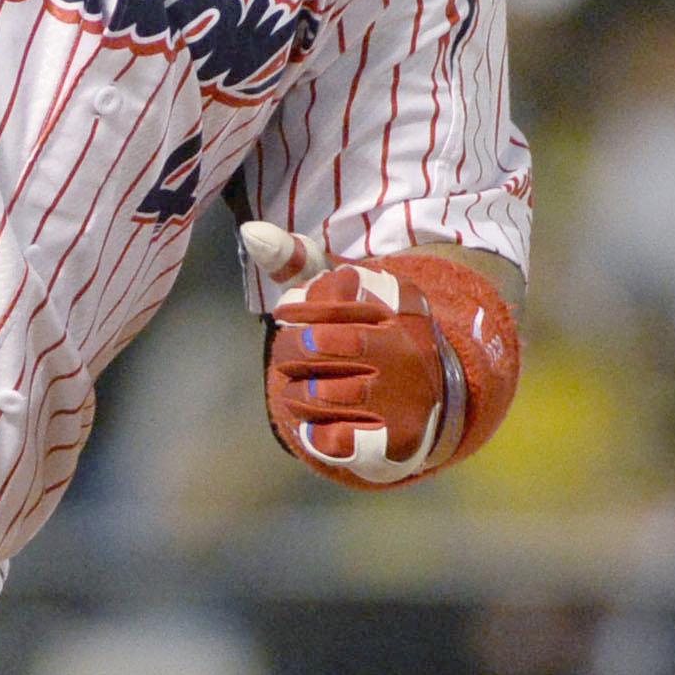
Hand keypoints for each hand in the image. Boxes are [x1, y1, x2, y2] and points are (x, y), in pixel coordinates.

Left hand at [241, 223, 465, 488]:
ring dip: (296, 391)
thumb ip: (296, 259)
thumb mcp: (339, 292)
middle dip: (289, 350)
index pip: (334, 293)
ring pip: (322, 393)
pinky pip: (333, 437)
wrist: (423, 405)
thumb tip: (251, 232)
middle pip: (319, 345)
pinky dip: (313, 431)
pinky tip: (319, 421)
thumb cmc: (365, 336)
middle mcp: (408, 348)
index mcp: (400, 302)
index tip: (286, 313)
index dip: (299, 307)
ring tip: (299, 386)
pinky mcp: (397, 442)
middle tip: (287, 354)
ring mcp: (405, 398)